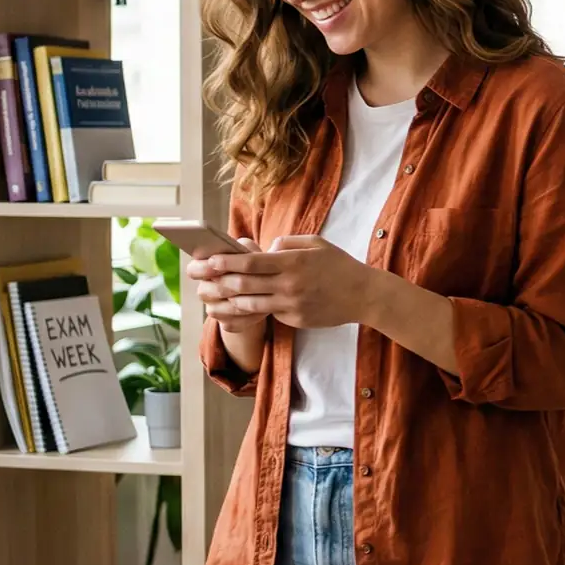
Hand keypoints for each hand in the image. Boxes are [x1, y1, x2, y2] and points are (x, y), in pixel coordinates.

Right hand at [185, 239, 268, 333]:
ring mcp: (214, 308)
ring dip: (238, 303)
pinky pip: (232, 324)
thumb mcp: (252, 254)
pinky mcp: (227, 323)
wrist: (264, 292)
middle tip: (241, 282)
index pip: (193, 269)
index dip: (202, 268)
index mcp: (205, 269)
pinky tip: (262, 311)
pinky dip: (247, 318)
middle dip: (224, 286)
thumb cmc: (254, 267)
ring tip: (259, 296)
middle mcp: (206, 290)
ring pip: (218, 310)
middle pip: (204, 291)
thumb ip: (247, 249)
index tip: (214, 263)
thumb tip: (249, 248)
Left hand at [195, 236, 378, 329]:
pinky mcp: (295, 320)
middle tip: (201, 278)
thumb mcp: (316, 244)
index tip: (207, 260)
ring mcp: (291, 305)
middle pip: (243, 284)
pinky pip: (268, 313)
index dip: (225, 262)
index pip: (250, 262)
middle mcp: (289, 285)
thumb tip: (265, 249)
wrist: (364, 295)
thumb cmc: (339, 266)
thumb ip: (287, 243)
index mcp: (292, 262)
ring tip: (215, 294)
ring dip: (229, 299)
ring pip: (250, 304)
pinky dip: (253, 309)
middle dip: (218, 281)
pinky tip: (241, 305)